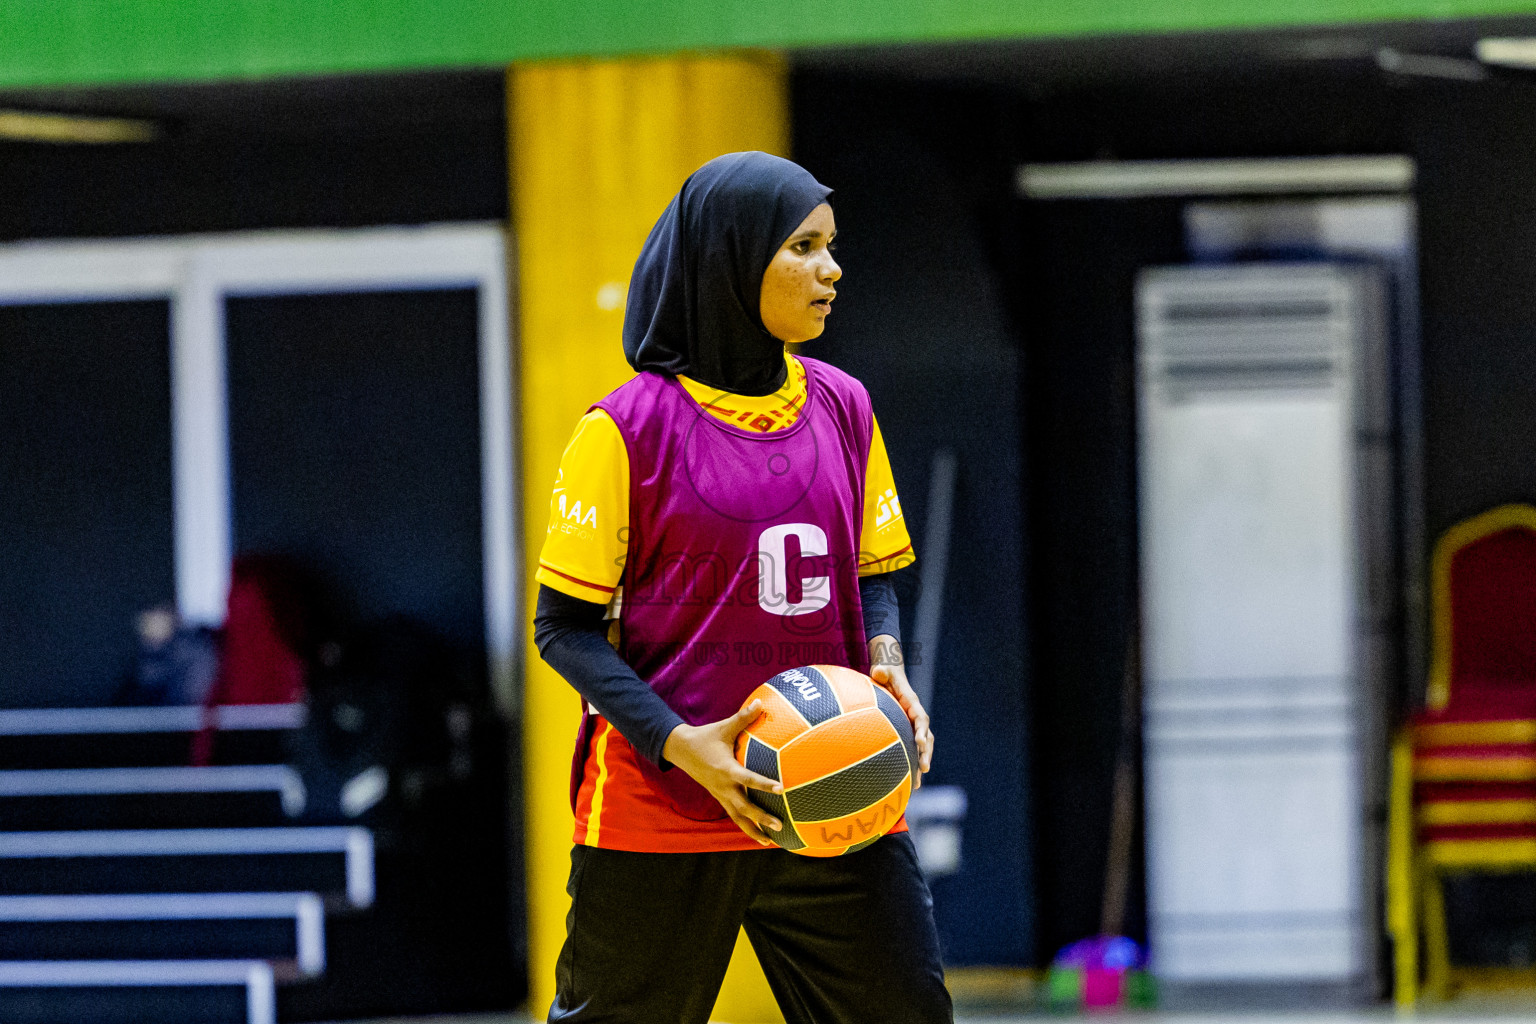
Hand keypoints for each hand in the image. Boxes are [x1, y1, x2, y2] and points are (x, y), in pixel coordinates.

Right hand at [662, 701, 785, 845]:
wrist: (681, 750)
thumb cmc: (706, 737)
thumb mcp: (724, 727)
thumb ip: (744, 717)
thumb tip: (761, 702)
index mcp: (726, 769)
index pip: (748, 779)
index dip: (764, 784)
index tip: (781, 789)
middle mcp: (723, 786)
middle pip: (743, 807)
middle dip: (761, 818)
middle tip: (780, 826)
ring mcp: (720, 794)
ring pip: (737, 817)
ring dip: (753, 830)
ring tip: (770, 842)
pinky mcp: (719, 798)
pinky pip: (733, 814)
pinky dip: (745, 825)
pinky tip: (758, 833)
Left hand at [868, 637, 932, 780]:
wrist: (891, 676)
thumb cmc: (886, 674)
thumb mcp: (884, 669)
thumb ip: (882, 671)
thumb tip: (878, 671)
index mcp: (912, 703)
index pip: (920, 718)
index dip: (921, 730)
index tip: (920, 742)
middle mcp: (916, 715)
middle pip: (926, 736)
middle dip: (926, 753)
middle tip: (924, 768)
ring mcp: (912, 724)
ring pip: (922, 746)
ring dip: (921, 763)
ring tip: (917, 783)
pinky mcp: (907, 731)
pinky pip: (912, 748)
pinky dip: (912, 763)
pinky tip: (906, 781)